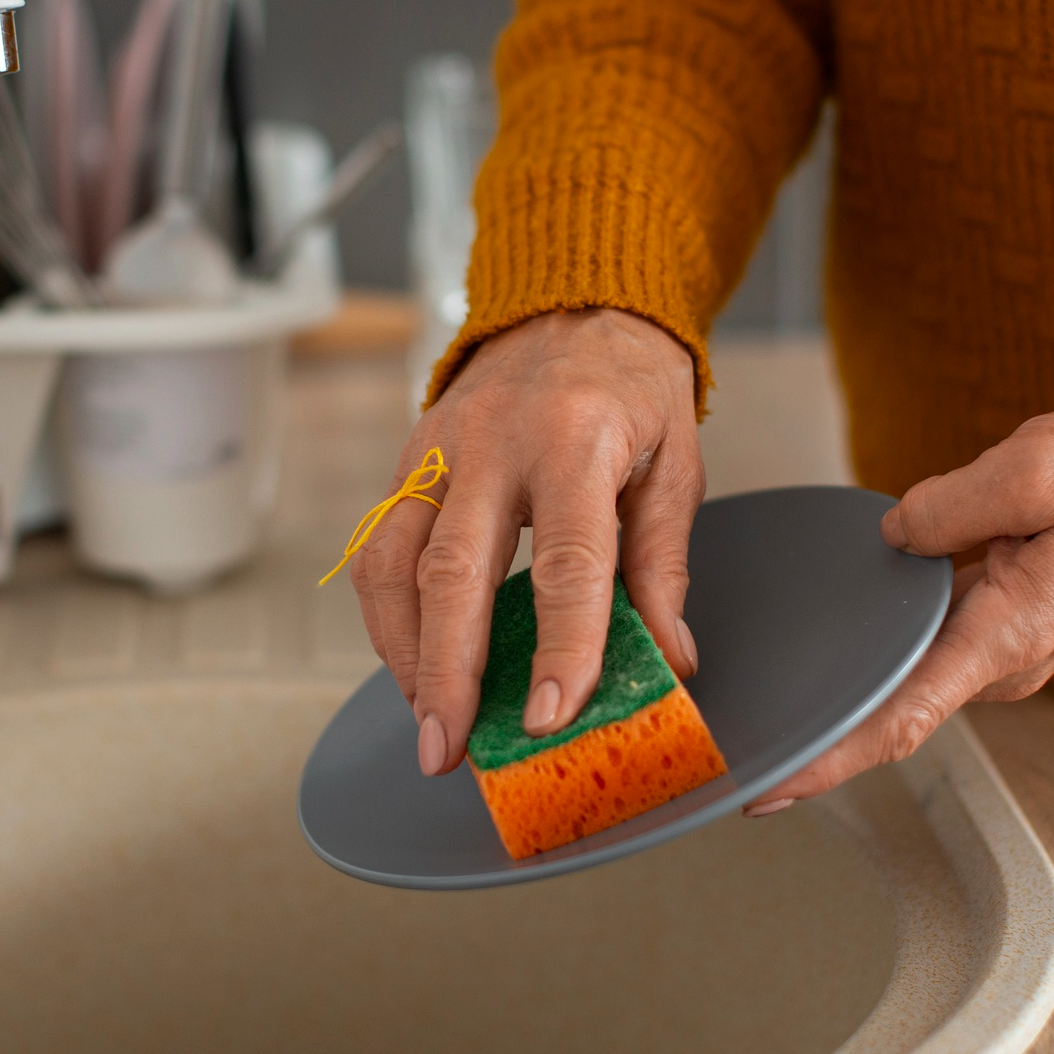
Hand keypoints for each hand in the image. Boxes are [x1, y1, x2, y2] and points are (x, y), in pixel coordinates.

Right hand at [350, 309, 702, 775]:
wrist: (574, 305)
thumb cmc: (630, 388)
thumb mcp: (674, 467)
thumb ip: (664, 565)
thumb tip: (668, 659)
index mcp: (577, 438)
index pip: (567, 561)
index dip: (559, 646)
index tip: (551, 715)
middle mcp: (494, 441)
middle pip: (454, 571)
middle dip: (448, 672)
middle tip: (451, 748)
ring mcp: (439, 447)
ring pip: (392, 562)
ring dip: (403, 653)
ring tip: (426, 721)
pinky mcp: (409, 459)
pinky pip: (379, 547)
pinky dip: (389, 617)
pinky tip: (413, 665)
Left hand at [745, 407, 1053, 814]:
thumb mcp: (1039, 466)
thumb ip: (954, 503)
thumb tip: (897, 535)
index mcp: (1007, 635)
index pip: (903, 716)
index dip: (832, 759)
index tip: (771, 790)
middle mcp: (998, 660)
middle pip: (887, 716)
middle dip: (813, 744)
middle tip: (730, 764)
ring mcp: (995, 649)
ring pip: (898, 688)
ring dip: (834, 709)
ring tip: (756, 724)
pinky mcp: (990, 626)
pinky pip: (916, 657)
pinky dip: (865, 671)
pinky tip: (815, 668)